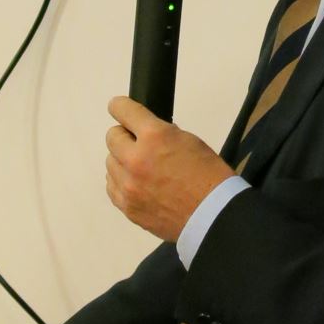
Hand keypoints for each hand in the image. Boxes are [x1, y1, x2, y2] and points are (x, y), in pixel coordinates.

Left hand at [106, 95, 232, 243]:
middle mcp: (134, 159)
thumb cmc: (209, 175)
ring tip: (142, 169)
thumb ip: (161, 134)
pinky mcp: (127, 207)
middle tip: (140, 145)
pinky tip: (137, 184)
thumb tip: (144, 135)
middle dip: (125, 137)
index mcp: (154, 136)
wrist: (213, 216)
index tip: (119, 108)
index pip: (123, 110)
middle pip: (112, 137)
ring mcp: (128, 186)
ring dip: (123, 161)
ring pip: (110, 163)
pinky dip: (121, 182)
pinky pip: (112, 186)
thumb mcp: (189, 141)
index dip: (120, 107)